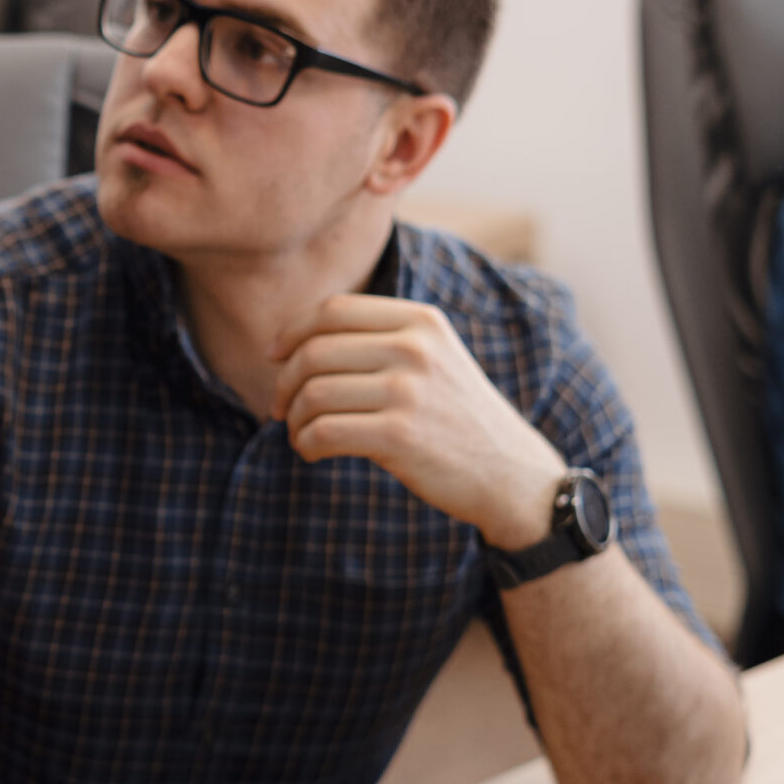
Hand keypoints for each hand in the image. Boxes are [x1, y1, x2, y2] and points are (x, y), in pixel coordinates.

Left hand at [270, 293, 564, 547]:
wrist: (510, 474)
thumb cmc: (456, 417)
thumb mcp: (434, 358)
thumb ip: (381, 339)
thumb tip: (295, 342)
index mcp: (421, 321)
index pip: (334, 309)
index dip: (293, 331)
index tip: (273, 355)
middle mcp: (415, 348)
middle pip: (314, 352)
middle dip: (285, 382)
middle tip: (280, 407)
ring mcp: (408, 391)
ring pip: (313, 394)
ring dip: (293, 418)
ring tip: (299, 432)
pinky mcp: (399, 435)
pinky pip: (323, 432)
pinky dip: (305, 444)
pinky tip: (311, 451)